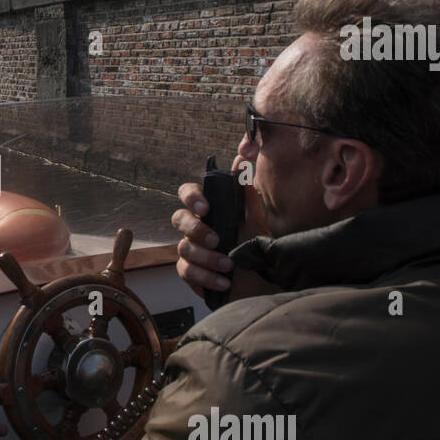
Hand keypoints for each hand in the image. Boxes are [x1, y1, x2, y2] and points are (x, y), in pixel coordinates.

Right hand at [172, 154, 273, 301]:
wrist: (261, 285)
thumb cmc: (254, 250)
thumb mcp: (256, 220)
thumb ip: (246, 190)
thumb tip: (244, 154)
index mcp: (210, 211)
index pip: (189, 193)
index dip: (191, 197)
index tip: (205, 207)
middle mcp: (197, 228)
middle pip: (178, 218)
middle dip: (196, 229)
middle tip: (217, 240)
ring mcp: (191, 250)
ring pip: (184, 248)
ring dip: (208, 258)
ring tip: (229, 266)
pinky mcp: (189, 273)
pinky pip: (186, 271)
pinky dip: (206, 277)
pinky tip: (224, 282)